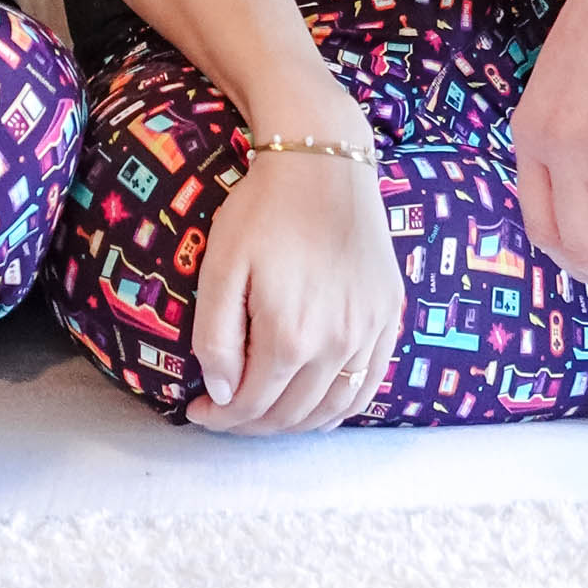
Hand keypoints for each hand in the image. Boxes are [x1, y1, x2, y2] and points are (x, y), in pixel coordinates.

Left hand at [187, 137, 403, 435]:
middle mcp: (336, 344)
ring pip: (331, 408)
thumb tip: (222, 394)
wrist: (324, 164)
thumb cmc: (263, 211)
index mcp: (289, 335)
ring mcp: (369, 333)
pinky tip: (318, 409)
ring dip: (294, 424)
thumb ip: (217, 338)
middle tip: (225, 414)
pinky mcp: (388, 317)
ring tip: (264, 416)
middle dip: (251, 424)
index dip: (220, 417)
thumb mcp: (221, 268)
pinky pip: (368, 384)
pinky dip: (341, 408)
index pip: (251, 403)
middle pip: (290, 413)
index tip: (198, 411)